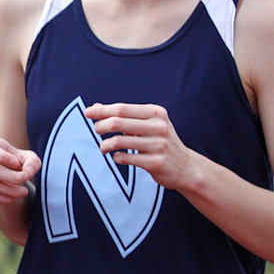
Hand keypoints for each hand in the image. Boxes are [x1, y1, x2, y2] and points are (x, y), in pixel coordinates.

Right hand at [0, 138, 41, 204]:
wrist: (13, 174)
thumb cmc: (20, 162)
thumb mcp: (30, 158)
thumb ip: (32, 163)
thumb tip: (27, 173)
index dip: (4, 157)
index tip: (17, 164)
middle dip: (11, 177)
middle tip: (26, 179)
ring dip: (11, 190)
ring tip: (24, 191)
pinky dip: (2, 198)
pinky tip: (13, 198)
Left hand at [85, 102, 201, 192]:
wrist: (186, 167)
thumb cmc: (160, 142)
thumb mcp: (147, 125)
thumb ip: (123, 116)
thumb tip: (94, 106)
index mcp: (157, 113)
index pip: (122, 108)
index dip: (101, 110)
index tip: (87, 113)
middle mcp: (159, 127)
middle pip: (117, 122)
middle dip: (100, 126)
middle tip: (96, 131)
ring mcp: (159, 145)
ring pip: (118, 141)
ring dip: (104, 145)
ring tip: (103, 147)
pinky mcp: (156, 162)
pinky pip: (125, 158)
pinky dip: (116, 157)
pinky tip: (117, 157)